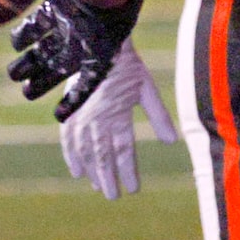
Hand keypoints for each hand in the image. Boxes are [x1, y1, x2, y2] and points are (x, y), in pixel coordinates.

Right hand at [4, 0, 146, 109]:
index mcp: (59, 10)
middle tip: (14, 75)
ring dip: (44, 82)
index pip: (36, 27)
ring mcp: (85, 47)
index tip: (15, 45)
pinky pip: (85, 85)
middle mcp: (71, 30)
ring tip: (27, 92)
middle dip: (29, 64)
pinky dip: (73, 100)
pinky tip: (59, 115)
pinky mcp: (99, 61)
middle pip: (46, 52)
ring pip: (60, 70)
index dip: (23, 37)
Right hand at [57, 42, 176, 198]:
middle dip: (108, 178)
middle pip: (102, 157)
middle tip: (114, 196)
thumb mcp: (146, 89)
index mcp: (118, 114)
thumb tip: (172, 142)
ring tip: (98, 186)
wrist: (98, 43)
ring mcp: (81, 116)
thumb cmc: (127, 66)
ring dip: (91, 171)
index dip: (128, 172)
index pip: (124, 151)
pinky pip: (67, 140)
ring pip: (85, 152)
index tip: (133, 189)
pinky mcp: (68, 111)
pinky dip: (71, 157)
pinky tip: (77, 171)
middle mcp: (98, 119)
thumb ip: (159, 115)